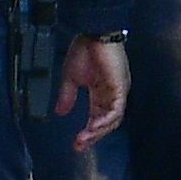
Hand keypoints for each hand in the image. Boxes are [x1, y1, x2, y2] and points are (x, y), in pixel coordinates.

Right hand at [55, 36, 129, 152]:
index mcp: (101, 92)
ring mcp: (118, 92)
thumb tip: (60, 112)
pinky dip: (104, 121)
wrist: (94, 33)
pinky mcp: (120, 88)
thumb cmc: (85, 51)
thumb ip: (67, 96)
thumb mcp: (71, 77)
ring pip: (113, 120)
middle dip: (92, 136)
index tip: (75, 144)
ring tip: (83, 139)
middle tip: (79, 146)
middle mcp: (112, 95)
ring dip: (98, 131)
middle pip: (106, 123)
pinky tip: (93, 127)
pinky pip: (116, 111)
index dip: (88, 132)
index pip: (97, 117)